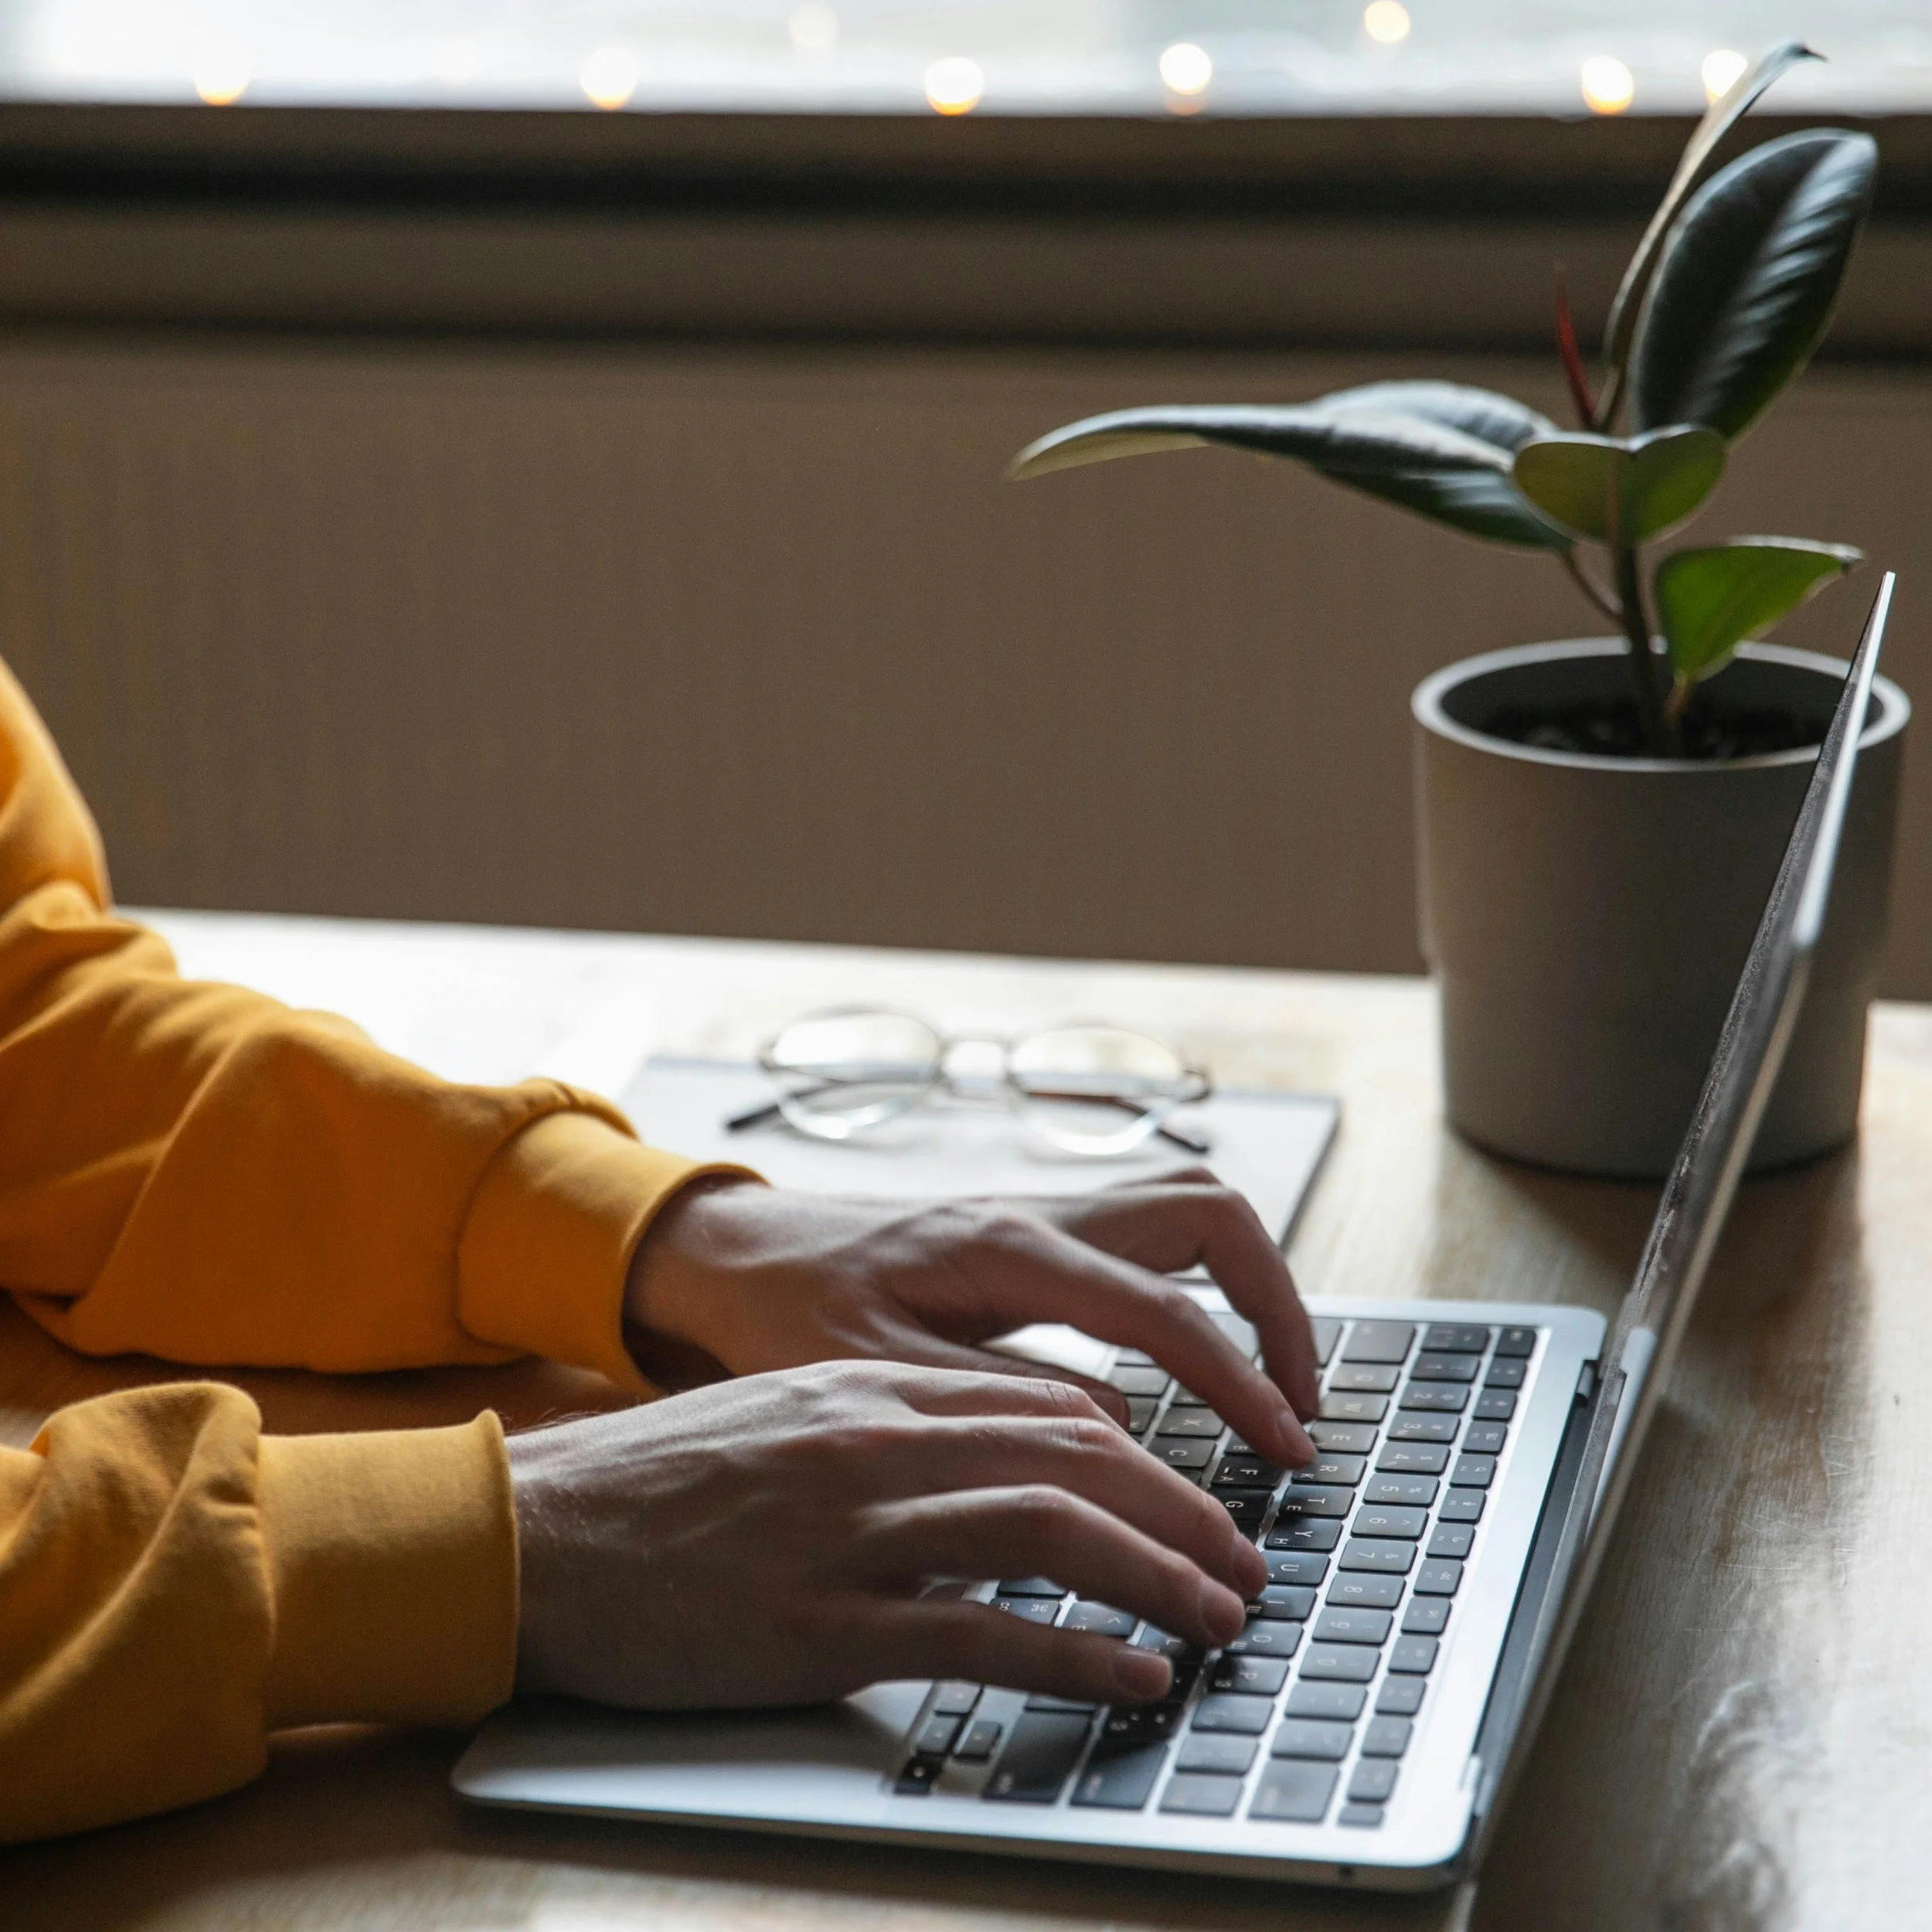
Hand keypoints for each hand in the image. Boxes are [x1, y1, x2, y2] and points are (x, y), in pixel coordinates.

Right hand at [507, 1360, 1266, 1708]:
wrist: (537, 1534)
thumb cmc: (659, 1485)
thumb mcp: (786, 1421)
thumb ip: (891, 1431)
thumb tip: (995, 1465)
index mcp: (871, 1389)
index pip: (1047, 1407)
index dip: (1145, 1457)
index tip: (1197, 1499)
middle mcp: (877, 1443)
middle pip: (1074, 1461)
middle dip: (1183, 1513)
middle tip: (1245, 1562)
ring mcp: (852, 1533)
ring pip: (1048, 1534)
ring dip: (1155, 1576)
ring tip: (1219, 1616)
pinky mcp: (820, 1626)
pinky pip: (978, 1634)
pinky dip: (1071, 1654)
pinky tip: (1129, 1675)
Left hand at [626, 1172, 1318, 1469]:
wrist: (744, 1256)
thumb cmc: (791, 1315)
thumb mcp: (874, 1377)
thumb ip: (995, 1404)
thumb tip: (1120, 1431)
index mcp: (1004, 1248)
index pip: (1160, 1307)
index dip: (1237, 1379)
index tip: (1285, 1447)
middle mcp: (1040, 1211)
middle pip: (1209, 1214)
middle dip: (1278, 1305)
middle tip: (1297, 1405)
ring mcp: (1045, 1209)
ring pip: (1190, 1208)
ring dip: (1249, 1284)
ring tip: (1270, 1380)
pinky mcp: (1041, 1228)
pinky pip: (1154, 1231)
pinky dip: (1203, 1282)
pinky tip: (1200, 1353)